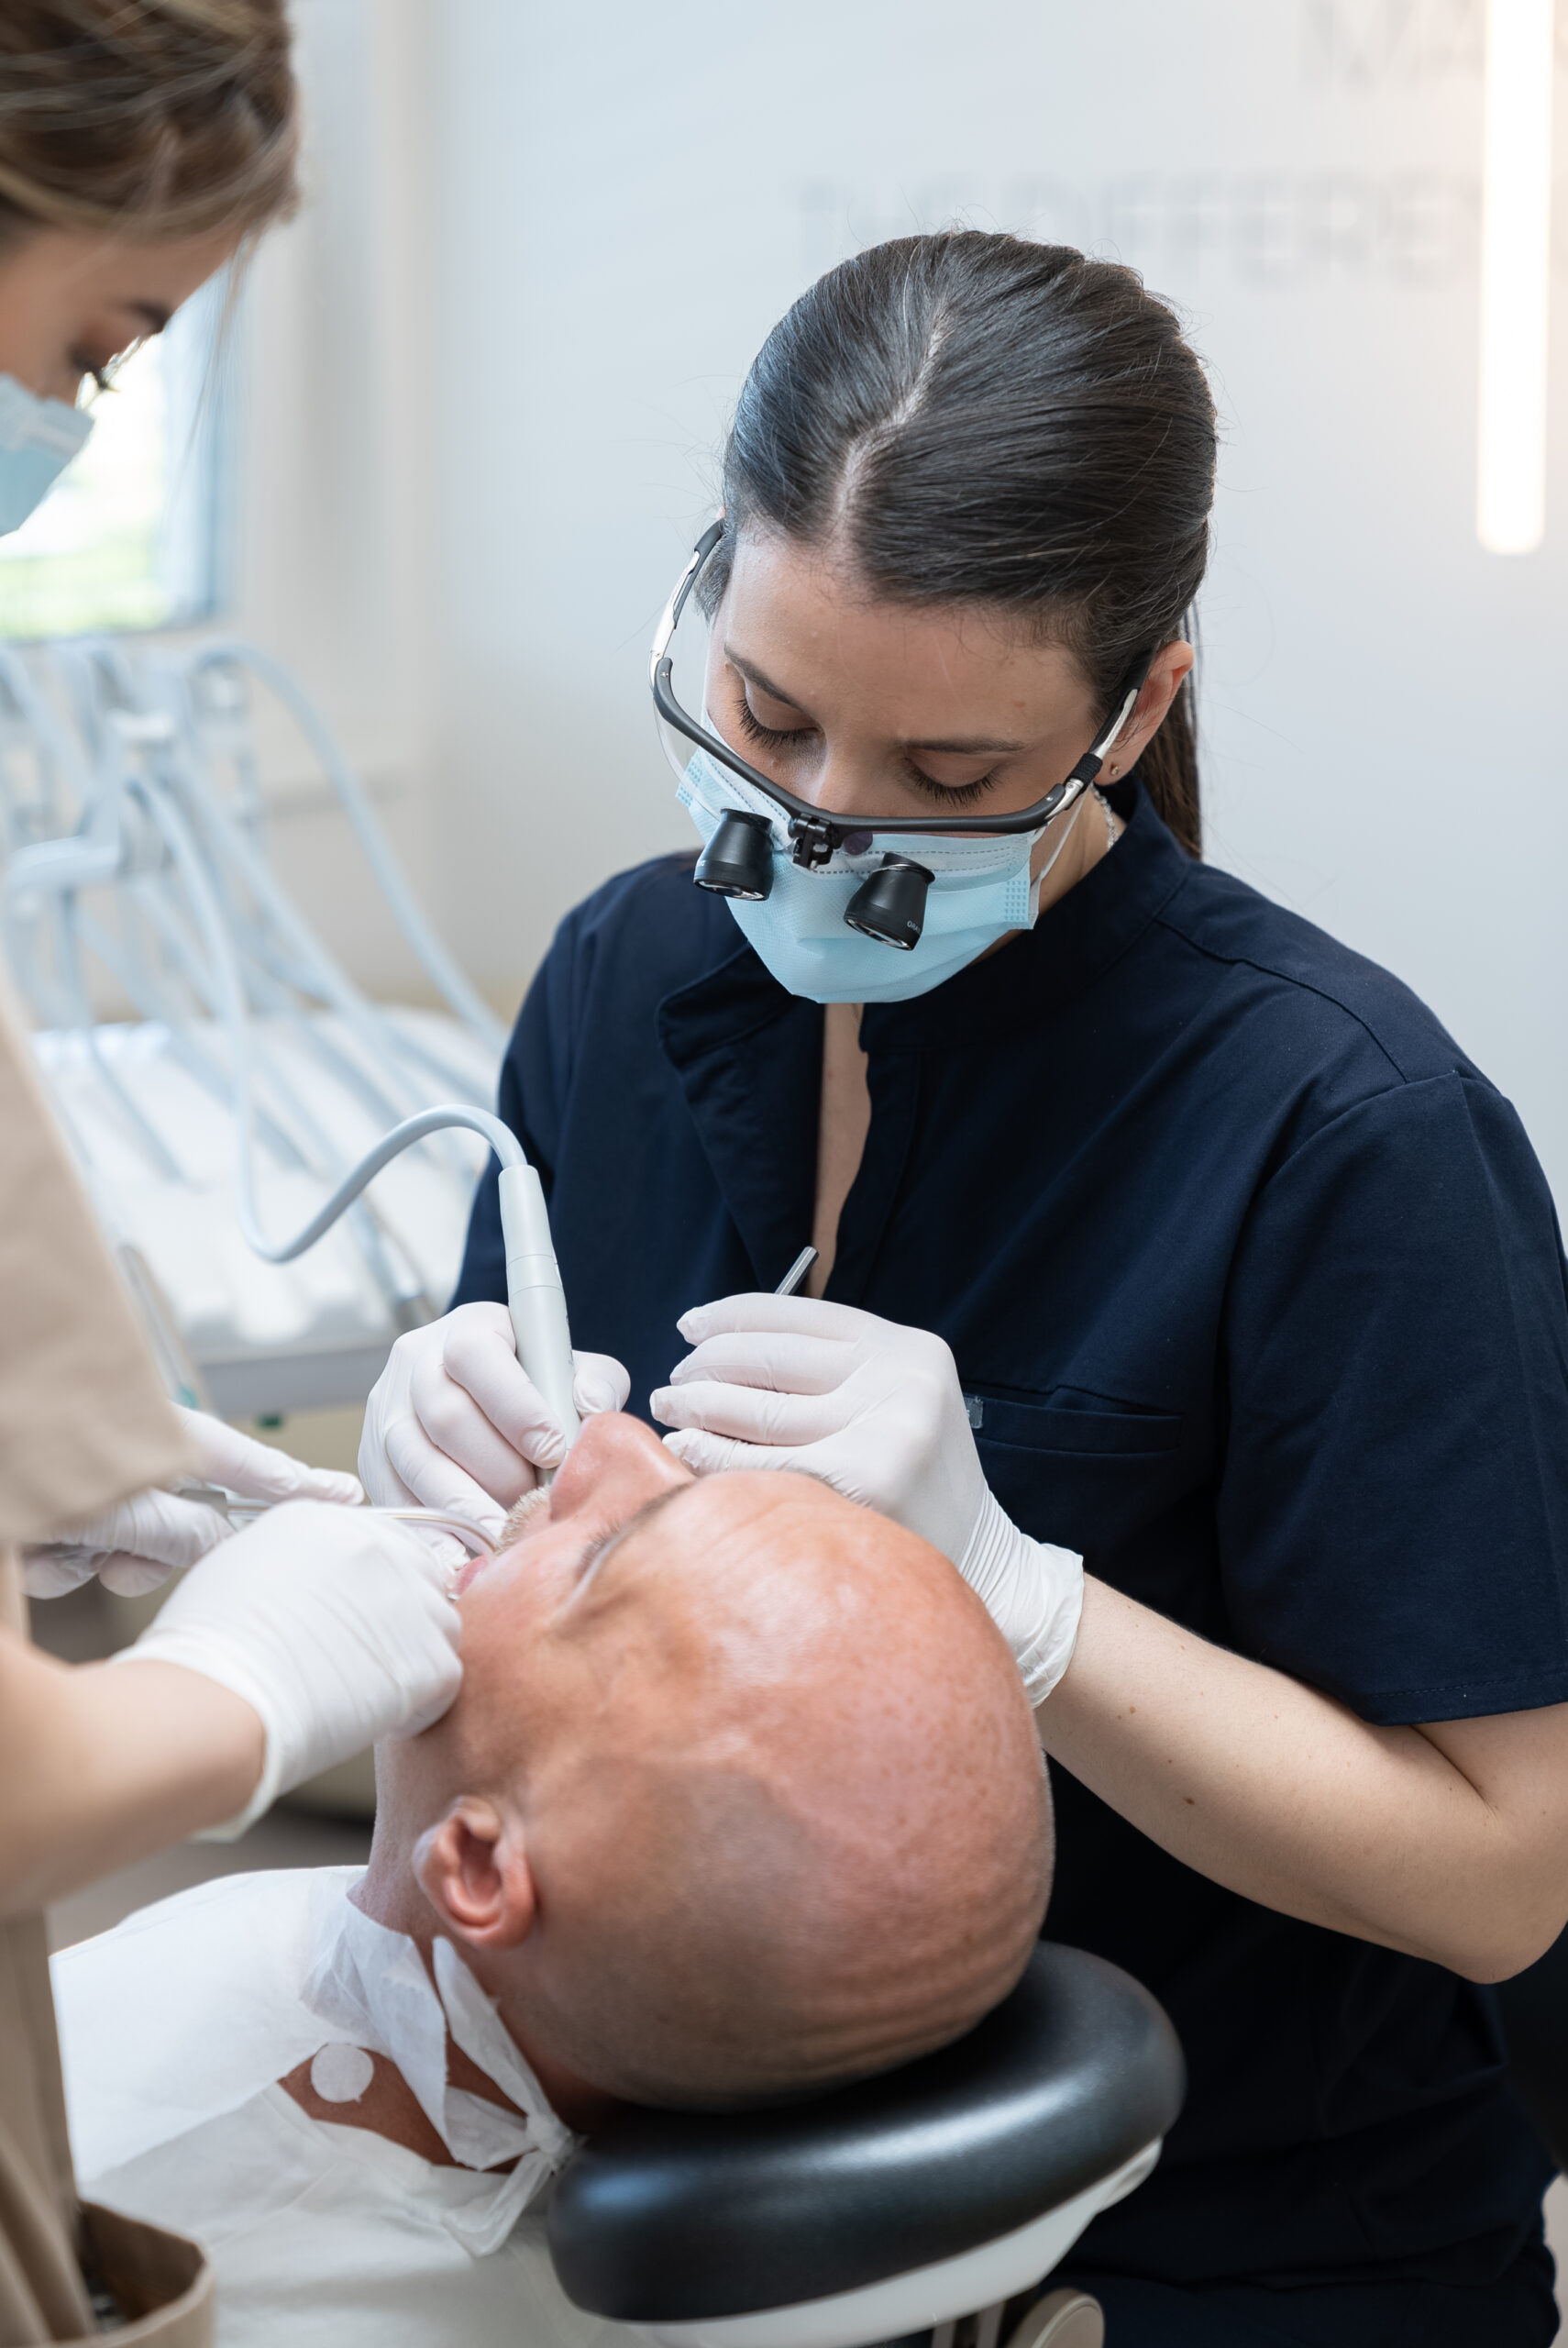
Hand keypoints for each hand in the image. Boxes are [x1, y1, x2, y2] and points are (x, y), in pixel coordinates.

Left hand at [24, 1407, 362, 1598]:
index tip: (345, 1496)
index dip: (299, 1487)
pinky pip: (76, 1559)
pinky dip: (53, 1562)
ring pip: (123, 1552)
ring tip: (54, 1543)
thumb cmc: (34, 1454)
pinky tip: (28, 1547)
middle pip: (182, 1526)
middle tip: (121, 1559)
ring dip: (88, 1562)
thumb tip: (217, 1542)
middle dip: (146, 1555)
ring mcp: (95, 1486)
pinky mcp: (54, 1512)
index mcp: (164, 1438)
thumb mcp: (121, 1504)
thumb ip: (181, 1530)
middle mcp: (135, 1459)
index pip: (251, 1468)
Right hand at [112, 1500, 462, 1836]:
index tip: (367, 1617)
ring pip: (441, 1627)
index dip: (379, 1586)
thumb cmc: (207, 1655)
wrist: (216, 1701)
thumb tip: (312, 1585)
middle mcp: (375, 1547)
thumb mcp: (238, 1571)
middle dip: (404, 1618)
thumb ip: (293, 1562)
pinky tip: (374, 1718)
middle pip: (421, 1576)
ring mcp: (408, 1599)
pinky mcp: (428, 1658)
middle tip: (368, 1659)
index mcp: (324, 1522)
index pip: (383, 1541)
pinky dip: (418, 1707)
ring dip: (413, 1660)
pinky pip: (446, 1680)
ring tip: (364, 1692)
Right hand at [360, 1302, 628, 1536]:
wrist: (488, 1402)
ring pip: (417, 1461)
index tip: (553, 1450)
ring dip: (467, 1505)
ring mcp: (387, 1411)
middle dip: (497, 1469)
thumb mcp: (572, 1370)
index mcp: (466, 1327)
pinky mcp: (372, 1458)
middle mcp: (414, 1362)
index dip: (514, 1406)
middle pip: (445, 1416)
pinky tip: (469, 1550)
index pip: (475, 1355)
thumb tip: (592, 1407)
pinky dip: (435, 1530)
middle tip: (535, 1502)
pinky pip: (397, 1498)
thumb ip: (594, 1383)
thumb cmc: (538, 1385)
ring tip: (508, 1532)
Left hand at [652, 1294, 1081, 1702]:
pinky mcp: (861, 1485)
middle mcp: (899, 1381)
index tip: (690, 1326)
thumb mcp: (897, 1401)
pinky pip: (759, 1462)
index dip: (732, 1315)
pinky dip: (710, 1453)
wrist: (981, 1559)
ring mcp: (883, 1432)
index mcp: (906, 1349)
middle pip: (769, 1357)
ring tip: (671, 1411)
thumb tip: (717, 1347)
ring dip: (697, 1405)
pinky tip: (685, 1450)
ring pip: (756, 1407)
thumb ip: (833, 1370)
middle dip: (705, 1365)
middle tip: (673, 1382)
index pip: (799, 1316)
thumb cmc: (916, 1480)